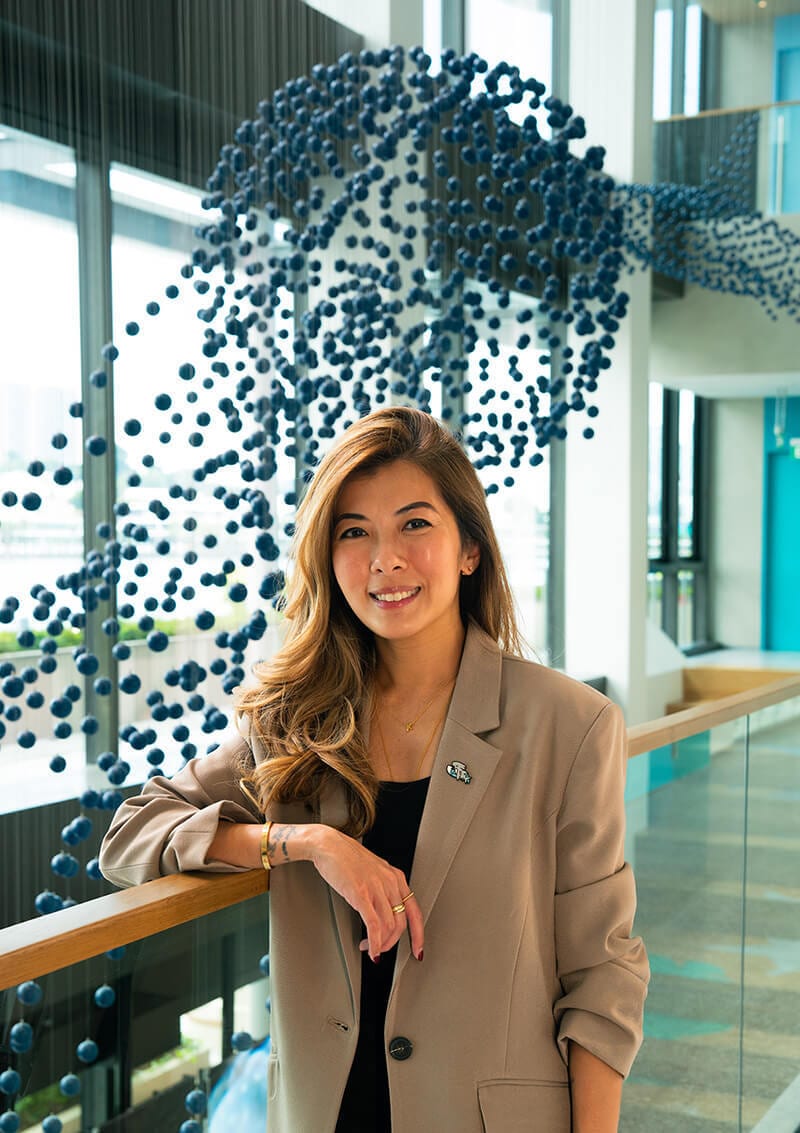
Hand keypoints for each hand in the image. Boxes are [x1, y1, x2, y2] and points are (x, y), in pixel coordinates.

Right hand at [310, 825, 423, 962]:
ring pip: (389, 926)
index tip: (417, 949)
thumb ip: (383, 888)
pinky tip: (370, 949)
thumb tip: (385, 911)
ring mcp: (376, 888)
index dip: (418, 934)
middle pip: (401, 923)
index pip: (415, 911)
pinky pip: (373, 925)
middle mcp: (390, 882)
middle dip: (392, 943)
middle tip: (382, 950)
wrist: (328, 845)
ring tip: (370, 947)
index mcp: (396, 877)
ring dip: (381, 944)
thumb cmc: (347, 857)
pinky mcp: (361, 894)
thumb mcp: (374, 871)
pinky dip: (375, 942)